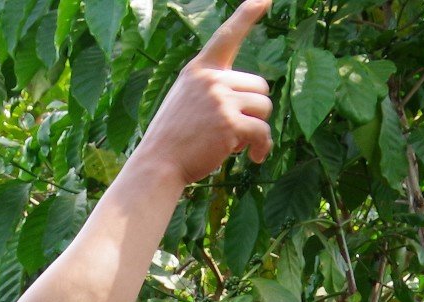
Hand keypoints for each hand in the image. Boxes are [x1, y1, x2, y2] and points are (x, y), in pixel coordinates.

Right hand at [129, 0, 275, 182]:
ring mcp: (220, 100)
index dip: (248, 14)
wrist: (158, 164)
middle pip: (260, 86)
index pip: (227, 35)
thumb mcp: (187, 100)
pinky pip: (263, 131)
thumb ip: (214, 89)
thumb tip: (255, 97)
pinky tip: (255, 158)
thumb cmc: (175, 138)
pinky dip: (263, 147)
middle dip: (254, 110)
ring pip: (265, 107)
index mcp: (199, 69)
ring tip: (235, 143)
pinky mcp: (230, 123)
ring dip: (257, 129)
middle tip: (233, 130)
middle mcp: (211, 79)